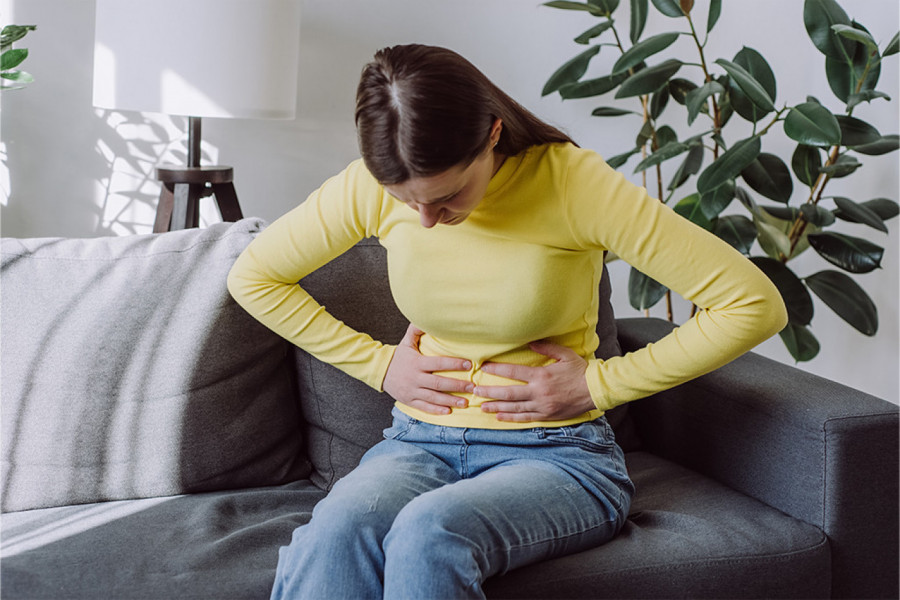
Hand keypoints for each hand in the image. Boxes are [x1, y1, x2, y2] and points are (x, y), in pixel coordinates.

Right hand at [383, 324, 473, 414]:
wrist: (380, 372)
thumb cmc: (399, 356)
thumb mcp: (406, 342)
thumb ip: (416, 330)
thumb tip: (424, 317)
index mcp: (417, 363)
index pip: (438, 363)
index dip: (454, 364)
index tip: (469, 365)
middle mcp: (415, 378)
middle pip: (438, 383)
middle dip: (457, 385)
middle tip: (472, 386)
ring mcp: (412, 391)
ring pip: (433, 397)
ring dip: (450, 400)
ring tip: (465, 402)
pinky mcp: (409, 401)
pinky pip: (424, 407)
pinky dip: (436, 410)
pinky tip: (448, 411)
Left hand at [476, 341, 594, 422]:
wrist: (596, 390)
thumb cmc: (580, 370)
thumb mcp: (565, 354)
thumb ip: (546, 347)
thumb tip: (530, 341)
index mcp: (541, 375)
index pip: (513, 372)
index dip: (496, 370)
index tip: (483, 368)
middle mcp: (539, 391)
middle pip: (509, 393)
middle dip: (490, 392)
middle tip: (475, 391)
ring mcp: (542, 405)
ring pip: (515, 408)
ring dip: (497, 407)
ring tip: (482, 407)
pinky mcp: (547, 415)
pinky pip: (526, 418)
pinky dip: (511, 418)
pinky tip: (500, 417)